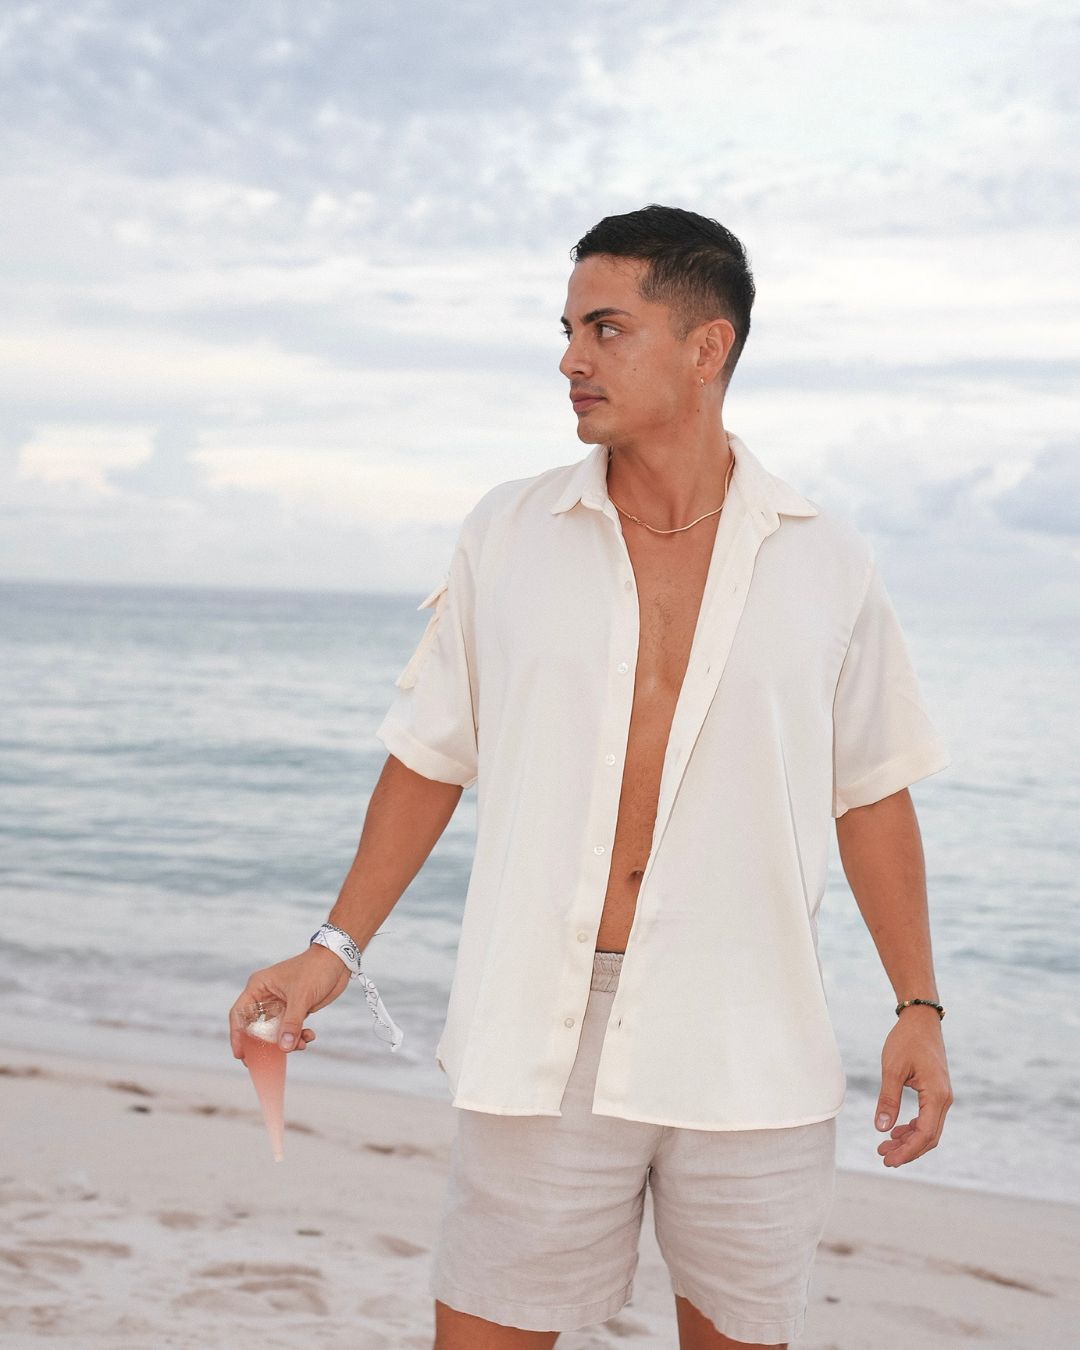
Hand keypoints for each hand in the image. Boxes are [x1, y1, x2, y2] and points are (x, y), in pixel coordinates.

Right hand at [229, 945, 351, 1059]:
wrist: (337, 962)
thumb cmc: (315, 969)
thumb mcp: (301, 996)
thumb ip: (292, 1023)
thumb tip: (284, 1047)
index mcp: (259, 987)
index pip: (240, 1013)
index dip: (237, 1035)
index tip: (241, 1054)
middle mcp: (266, 996)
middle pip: (256, 1027)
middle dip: (264, 1044)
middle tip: (267, 1061)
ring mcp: (280, 1004)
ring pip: (275, 1032)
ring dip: (286, 1041)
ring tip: (301, 1044)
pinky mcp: (294, 1009)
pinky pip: (290, 1030)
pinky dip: (298, 1036)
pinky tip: (309, 1036)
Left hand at [874, 1007, 952, 1167]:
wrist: (921, 1020)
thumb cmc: (906, 1040)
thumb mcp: (892, 1069)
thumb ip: (888, 1099)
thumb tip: (881, 1128)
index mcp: (937, 1095)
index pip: (924, 1134)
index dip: (907, 1151)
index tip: (887, 1159)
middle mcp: (944, 1099)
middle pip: (929, 1137)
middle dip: (907, 1150)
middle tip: (884, 1157)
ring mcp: (942, 1096)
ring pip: (928, 1129)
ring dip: (909, 1141)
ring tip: (885, 1146)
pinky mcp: (936, 1092)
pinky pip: (927, 1118)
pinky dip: (912, 1128)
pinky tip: (895, 1131)